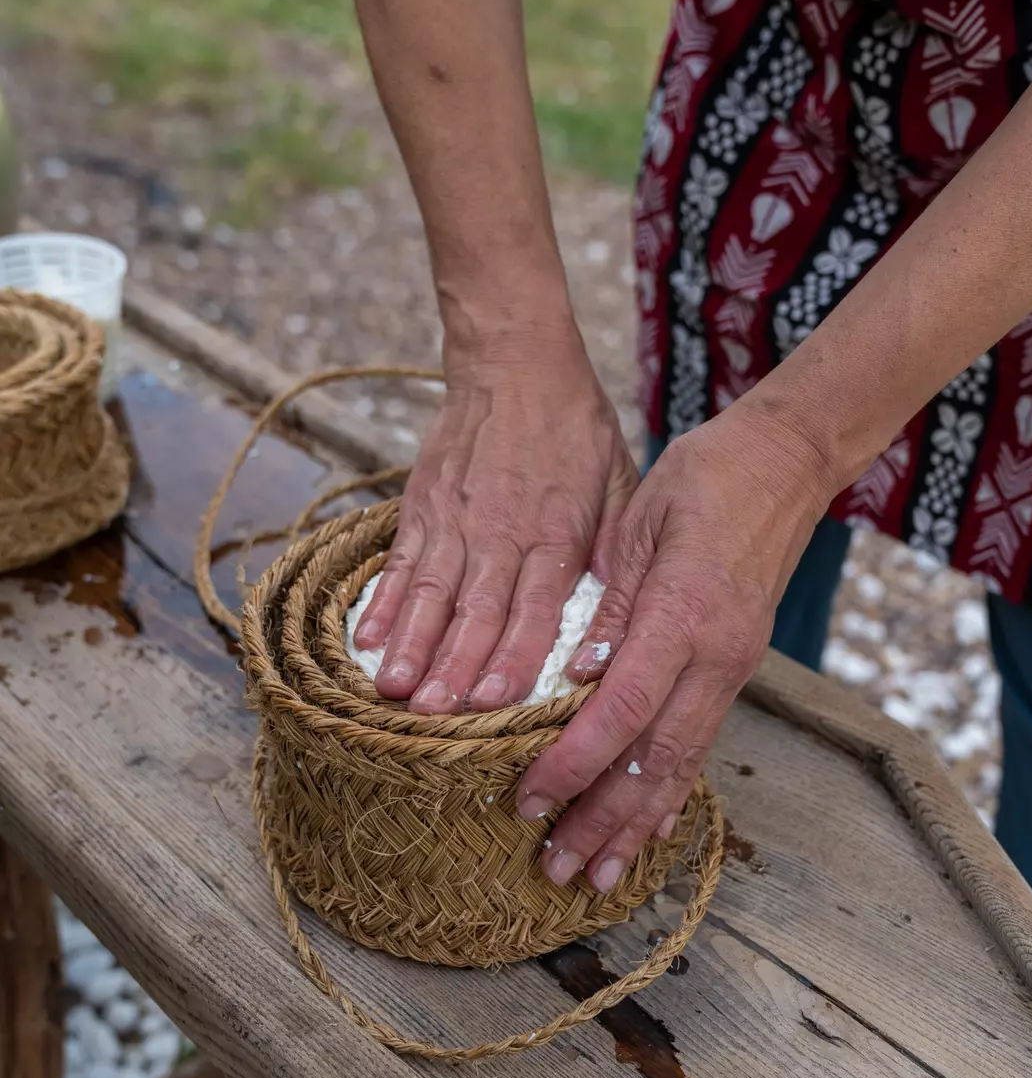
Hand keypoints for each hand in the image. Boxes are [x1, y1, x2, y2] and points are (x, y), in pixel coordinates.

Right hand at [352, 324, 637, 711]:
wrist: (516, 361)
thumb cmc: (576, 428)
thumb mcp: (619, 483)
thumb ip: (616, 550)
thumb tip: (617, 619)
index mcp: (554, 532)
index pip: (534, 608)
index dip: (513, 657)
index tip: (493, 703)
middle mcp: (501, 531)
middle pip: (474, 611)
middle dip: (453, 667)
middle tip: (433, 716)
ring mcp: (455, 520)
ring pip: (429, 593)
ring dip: (410, 645)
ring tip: (393, 690)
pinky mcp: (422, 505)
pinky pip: (399, 561)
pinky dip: (381, 603)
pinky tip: (366, 642)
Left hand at [517, 398, 834, 892]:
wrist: (787, 461)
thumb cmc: (705, 476)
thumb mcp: (641, 522)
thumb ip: (612, 605)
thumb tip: (578, 676)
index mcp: (684, 616)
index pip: (621, 711)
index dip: (573, 764)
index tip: (528, 801)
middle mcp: (717, 656)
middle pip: (655, 761)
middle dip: (602, 821)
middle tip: (556, 870)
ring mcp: (734, 666)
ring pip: (683, 764)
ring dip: (638, 824)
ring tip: (600, 876)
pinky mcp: (737, 665)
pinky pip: (702, 741)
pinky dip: (674, 791)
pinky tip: (652, 827)